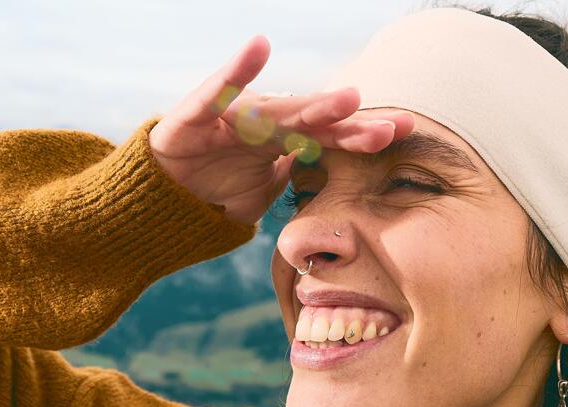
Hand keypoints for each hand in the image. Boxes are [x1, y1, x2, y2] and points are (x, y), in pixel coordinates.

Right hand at [150, 35, 414, 224]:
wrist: (160, 197)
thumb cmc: (216, 188)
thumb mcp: (265, 193)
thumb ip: (298, 183)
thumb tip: (342, 195)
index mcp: (283, 139)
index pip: (331, 137)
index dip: (364, 134)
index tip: (406, 131)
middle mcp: (263, 122)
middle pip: (315, 123)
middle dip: (352, 124)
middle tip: (391, 125)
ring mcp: (232, 117)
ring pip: (279, 112)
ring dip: (314, 107)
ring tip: (348, 99)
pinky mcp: (195, 117)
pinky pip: (217, 93)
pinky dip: (235, 72)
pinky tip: (258, 47)